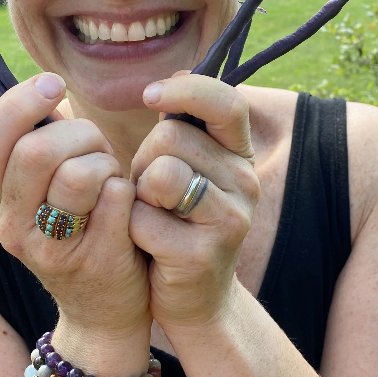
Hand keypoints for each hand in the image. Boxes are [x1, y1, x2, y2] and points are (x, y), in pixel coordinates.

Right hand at [0, 73, 149, 336]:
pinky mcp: (97, 261)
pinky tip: (131, 202)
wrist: (107, 312)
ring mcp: (53, 249)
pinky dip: (129, 187)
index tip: (53, 86)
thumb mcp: (47, 192)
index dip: (19, 105)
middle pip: (36, 151)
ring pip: (78, 173)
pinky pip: (118, 196)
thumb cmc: (84, 229)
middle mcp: (13, 229)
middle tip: (98, 146)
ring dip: (105, 161)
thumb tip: (50, 92)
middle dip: (78, 133)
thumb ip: (42, 146)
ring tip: (112, 176)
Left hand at [128, 73, 260, 330]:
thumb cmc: (178, 224)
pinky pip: (142, 217)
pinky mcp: (201, 254)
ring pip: (159, 174)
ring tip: (151, 215)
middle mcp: (245, 182)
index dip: (187, 91)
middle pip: (171, 137)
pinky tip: (149, 247)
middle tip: (153, 194)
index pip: (227, 103)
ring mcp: (229, 220)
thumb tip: (171, 77)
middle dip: (144, 159)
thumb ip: (183, 129)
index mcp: (241, 155)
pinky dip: (132, 229)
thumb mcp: (189, 170)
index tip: (150, 95)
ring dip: (138, 192)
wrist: (195, 300)